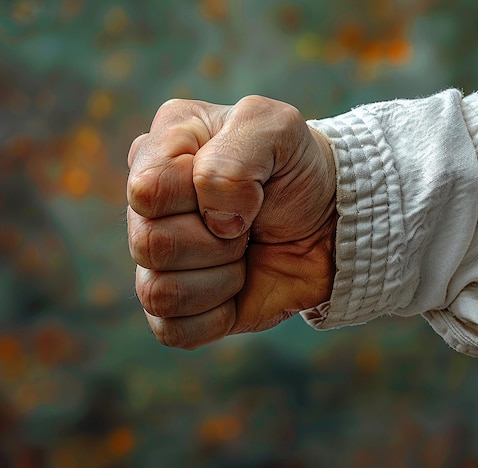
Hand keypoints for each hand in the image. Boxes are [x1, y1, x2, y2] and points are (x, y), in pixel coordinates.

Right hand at [127, 95, 336, 348]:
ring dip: (221, 278)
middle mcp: (148, 205)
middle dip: (218, 242)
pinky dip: (216, 315)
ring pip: (158, 291)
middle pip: (149, 244)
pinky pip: (170, 329)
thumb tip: (215, 221)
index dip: (205, 199)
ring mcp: (159, 258)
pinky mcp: (177, 305)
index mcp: (161, 149)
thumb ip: (235, 158)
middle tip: (247, 226)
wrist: (329, 224)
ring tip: (243, 253)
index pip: (149, 189)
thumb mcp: (278, 130)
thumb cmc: (298, 170)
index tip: (249, 193)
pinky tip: (237, 290)